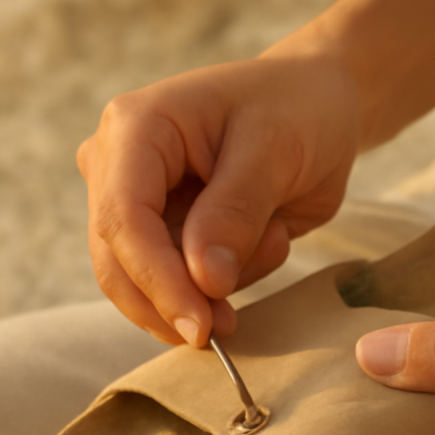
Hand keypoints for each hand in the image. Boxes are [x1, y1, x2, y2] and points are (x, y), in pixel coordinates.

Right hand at [77, 54, 359, 345]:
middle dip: (174, 301)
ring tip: (274, 237)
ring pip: (146, 282)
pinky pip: (180, 282)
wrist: (317, 105)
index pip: (123, 219)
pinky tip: (269, 237)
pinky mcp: (163, 230)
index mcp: (135, 127)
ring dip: (214, 286)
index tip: (201, 326)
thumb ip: (236, 213)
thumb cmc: (298, 109)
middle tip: (229, 328)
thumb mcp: (276, 150)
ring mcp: (136, 200)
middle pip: (118, 261)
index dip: (157, 280)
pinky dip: (228, 278)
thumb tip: (204, 281)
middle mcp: (118, 164)